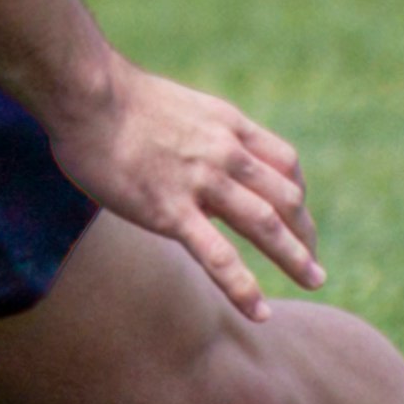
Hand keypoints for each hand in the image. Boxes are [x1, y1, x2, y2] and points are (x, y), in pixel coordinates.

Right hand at [47, 59, 315, 314]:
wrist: (88, 93)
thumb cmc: (116, 99)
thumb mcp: (177, 107)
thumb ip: (195, 134)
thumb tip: (190, 156)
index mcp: (228, 125)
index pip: (284, 162)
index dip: (297, 193)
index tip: (297, 216)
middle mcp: (226, 153)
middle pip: (286, 196)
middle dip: (305, 231)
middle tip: (313, 261)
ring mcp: (202, 183)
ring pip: (265, 225)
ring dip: (295, 257)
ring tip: (315, 282)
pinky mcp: (172, 211)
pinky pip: (218, 256)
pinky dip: (243, 287)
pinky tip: (258, 311)